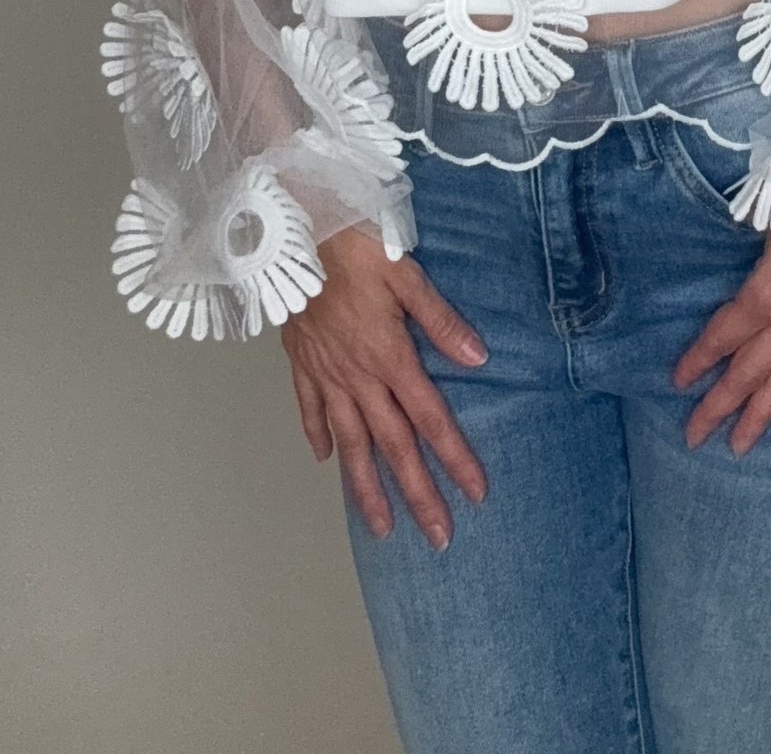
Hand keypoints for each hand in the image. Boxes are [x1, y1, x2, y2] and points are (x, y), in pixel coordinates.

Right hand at [280, 224, 489, 548]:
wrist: (291, 232)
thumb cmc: (353, 245)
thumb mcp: (406, 273)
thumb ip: (440, 320)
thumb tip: (478, 359)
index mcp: (389, 356)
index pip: (431, 418)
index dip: (455, 457)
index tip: (476, 493)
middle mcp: (357, 377)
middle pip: (393, 446)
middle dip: (419, 494)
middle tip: (438, 537)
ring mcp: (325, 375)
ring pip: (350, 443)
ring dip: (367, 488)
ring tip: (382, 527)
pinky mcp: (301, 363)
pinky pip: (309, 409)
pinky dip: (318, 436)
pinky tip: (325, 460)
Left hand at [671, 179, 770, 454]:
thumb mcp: (768, 207)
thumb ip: (745, 227)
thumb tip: (731, 228)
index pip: (726, 332)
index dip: (700, 357)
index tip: (677, 381)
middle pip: (753, 368)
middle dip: (722, 404)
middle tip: (695, 436)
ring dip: (765, 410)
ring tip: (742, 445)